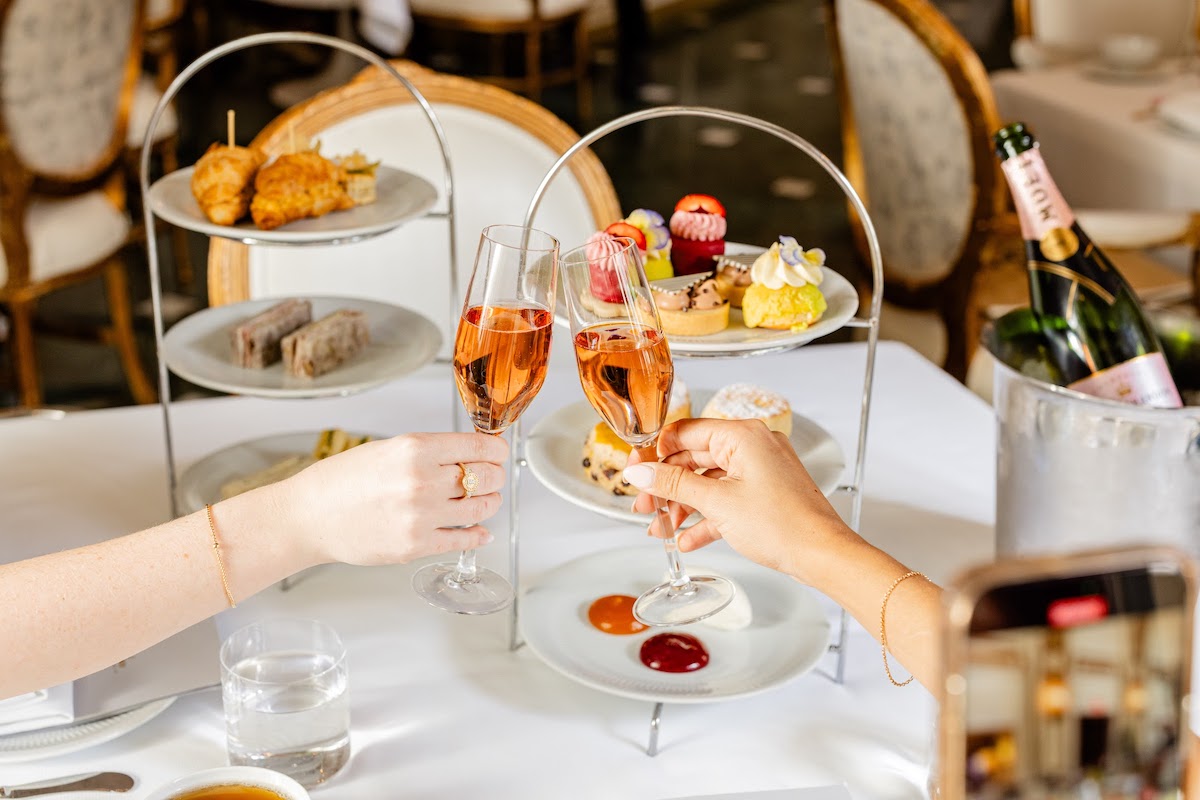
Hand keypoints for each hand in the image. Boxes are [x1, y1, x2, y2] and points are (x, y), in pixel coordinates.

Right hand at [275, 432, 507, 566]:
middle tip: (492, 476)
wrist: (308, 517)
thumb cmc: (341, 482)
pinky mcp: (415, 545)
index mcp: (414, 449)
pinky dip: (477, 535)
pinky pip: (462, 539)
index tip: (499, 451)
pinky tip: (479, 531)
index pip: (478, 447)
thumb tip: (470, 453)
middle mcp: (421, 481)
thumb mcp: (388, 449)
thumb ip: (430, 452)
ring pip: (480, 508)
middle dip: (494, 475)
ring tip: (485, 500)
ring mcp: (420, 516)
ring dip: (489, 503)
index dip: (497, 450)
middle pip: (485, 477)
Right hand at [624, 418, 854, 583]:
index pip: (686, 432)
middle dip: (666, 486)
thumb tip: (641, 472)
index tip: (636, 472)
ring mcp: (760, 471)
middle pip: (694, 459)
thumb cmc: (783, 524)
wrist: (822, 555)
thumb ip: (674, 483)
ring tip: (661, 529)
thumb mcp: (717, 502)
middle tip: (644, 507)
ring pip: (708, 482)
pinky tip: (687, 538)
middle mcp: (752, 447)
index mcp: (743, 436)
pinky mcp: (765, 494)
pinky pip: (726, 499)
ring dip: (683, 505)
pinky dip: (706, 517)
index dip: (655, 453)